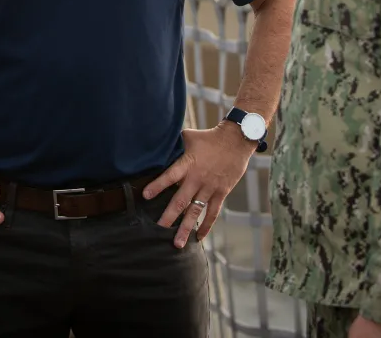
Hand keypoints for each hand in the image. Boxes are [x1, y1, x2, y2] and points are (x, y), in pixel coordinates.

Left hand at [143, 124, 253, 247]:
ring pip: (195, 212)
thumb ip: (174, 145)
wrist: (236, 140)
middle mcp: (197, 178)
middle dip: (169, 217)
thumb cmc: (209, 137)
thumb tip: (157, 144)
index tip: (145, 196)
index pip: (170, 176)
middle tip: (157, 231)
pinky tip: (199, 237)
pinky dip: (206, 226)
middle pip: (181, 201)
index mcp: (188, 163)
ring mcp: (209, 188)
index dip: (157, 185)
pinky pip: (212, 213)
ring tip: (177, 244)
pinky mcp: (221, 193)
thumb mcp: (188, 137)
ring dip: (186, 228)